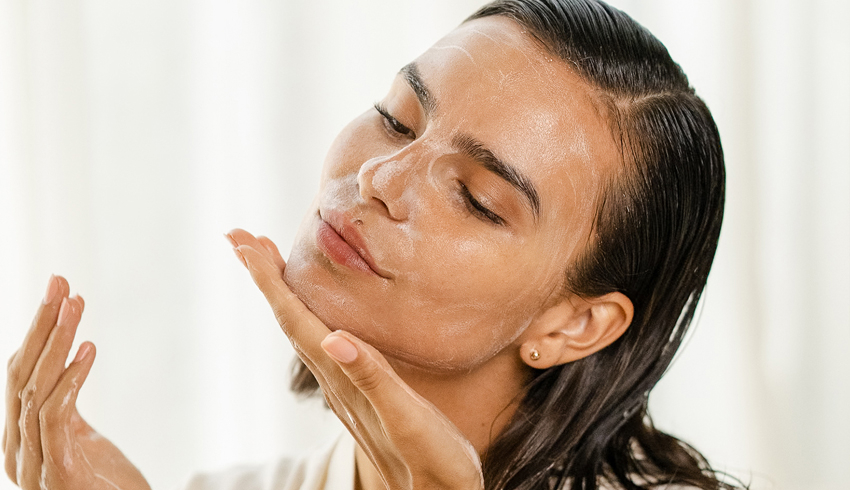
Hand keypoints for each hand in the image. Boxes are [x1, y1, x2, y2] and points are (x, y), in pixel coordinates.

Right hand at [3, 276, 150, 489]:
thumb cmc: (107, 487)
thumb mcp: (83, 440)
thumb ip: (65, 409)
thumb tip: (66, 360)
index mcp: (20, 438)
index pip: (19, 373)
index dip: (36, 329)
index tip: (59, 288)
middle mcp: (17, 449)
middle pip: (21, 374)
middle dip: (40, 324)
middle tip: (61, 281)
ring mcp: (33, 465)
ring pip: (34, 389)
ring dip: (56, 341)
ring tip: (76, 304)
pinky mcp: (57, 475)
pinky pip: (55, 417)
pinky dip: (70, 378)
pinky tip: (89, 348)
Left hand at [227, 229, 483, 489]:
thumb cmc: (429, 459)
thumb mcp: (405, 417)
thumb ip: (372, 377)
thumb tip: (334, 338)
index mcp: (343, 377)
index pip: (296, 321)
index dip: (270, 282)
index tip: (245, 246)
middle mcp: (335, 379)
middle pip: (289, 320)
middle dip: (265, 278)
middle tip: (242, 240)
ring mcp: (344, 386)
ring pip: (302, 330)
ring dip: (282, 294)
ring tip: (267, 263)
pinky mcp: (359, 391)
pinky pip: (321, 343)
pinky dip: (307, 316)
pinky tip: (316, 312)